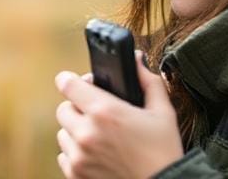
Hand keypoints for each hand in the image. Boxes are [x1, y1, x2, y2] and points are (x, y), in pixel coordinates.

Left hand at [54, 51, 183, 178]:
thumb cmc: (164, 152)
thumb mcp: (163, 112)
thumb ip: (148, 82)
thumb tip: (137, 59)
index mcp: (104, 111)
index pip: (67, 84)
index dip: (72, 80)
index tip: (80, 83)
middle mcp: (86, 133)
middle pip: (63, 109)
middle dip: (77, 107)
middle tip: (96, 113)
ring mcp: (79, 156)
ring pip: (63, 134)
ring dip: (76, 132)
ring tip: (98, 136)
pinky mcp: (76, 175)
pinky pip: (64, 157)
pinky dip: (76, 154)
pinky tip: (96, 154)